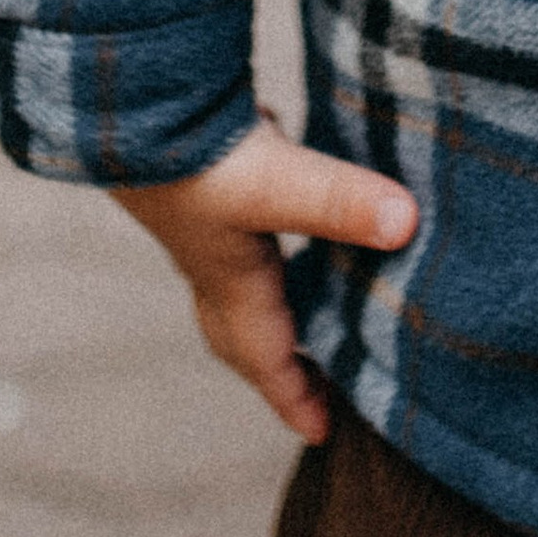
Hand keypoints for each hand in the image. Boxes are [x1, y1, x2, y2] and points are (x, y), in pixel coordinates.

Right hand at [111, 115, 417, 440]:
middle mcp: (213, 260)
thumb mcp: (278, 183)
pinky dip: (268, 242)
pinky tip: (294, 211)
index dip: (295, 398)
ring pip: (237, 283)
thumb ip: (340, 202)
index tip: (323, 434)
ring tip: (312, 307)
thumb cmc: (193, 155)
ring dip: (270, 305)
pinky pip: (242, 232)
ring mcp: (205, 221)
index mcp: (231, 281)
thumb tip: (408, 226)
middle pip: (241, 334)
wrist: (129, 101)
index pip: (266, 359)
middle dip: (275, 366)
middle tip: (314, 387)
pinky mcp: (205, 179)